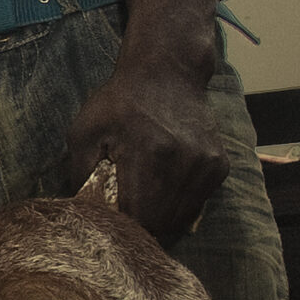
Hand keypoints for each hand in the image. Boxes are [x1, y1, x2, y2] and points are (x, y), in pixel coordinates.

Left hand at [63, 54, 226, 236]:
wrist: (167, 72)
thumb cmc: (120, 102)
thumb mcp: (85, 132)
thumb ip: (80, 175)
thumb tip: (85, 212)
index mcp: (150, 155)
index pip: (138, 219)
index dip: (122, 227)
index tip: (110, 219)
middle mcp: (184, 162)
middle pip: (161, 225)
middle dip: (141, 226)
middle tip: (125, 210)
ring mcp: (206, 165)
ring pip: (181, 219)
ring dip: (161, 217)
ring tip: (144, 195)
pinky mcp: (219, 166)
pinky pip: (197, 204)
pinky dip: (179, 203)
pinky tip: (163, 183)